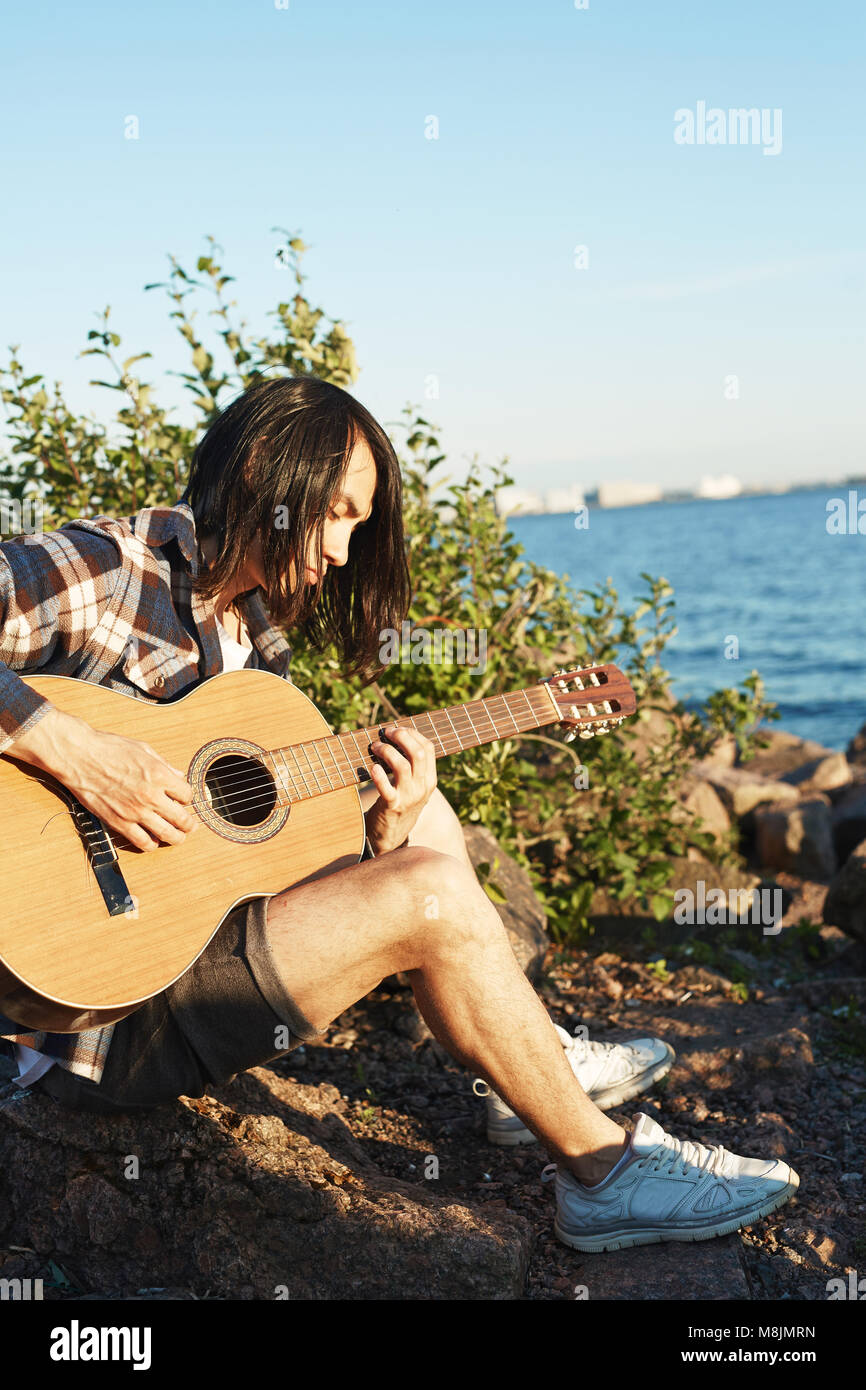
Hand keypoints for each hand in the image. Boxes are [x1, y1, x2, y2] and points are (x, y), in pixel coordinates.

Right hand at [11, 705, 196, 851]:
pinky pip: (142, 842)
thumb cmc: (108, 748)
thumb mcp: (143, 749)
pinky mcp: (119, 822)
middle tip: (190, 826)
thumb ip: (164, 764)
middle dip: (189, 824)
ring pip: (167, 835)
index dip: (187, 798)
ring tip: (178, 837)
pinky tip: (153, 841)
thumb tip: (178, 775)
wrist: (79, 756)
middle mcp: (151, 796)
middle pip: (182, 819)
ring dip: (176, 838)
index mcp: (159, 775)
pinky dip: (151, 844)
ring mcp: (135, 812)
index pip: (187, 795)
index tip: (183, 799)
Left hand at [364, 723, 436, 854]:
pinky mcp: (392, 806)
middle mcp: (422, 787)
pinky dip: (378, 775)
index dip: (413, 733)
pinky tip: (372, 767)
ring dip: (387, 751)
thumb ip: (412, 766)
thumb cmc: (399, 803)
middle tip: (386, 732)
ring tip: (374, 746)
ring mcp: (408, 797)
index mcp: (430, 780)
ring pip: (402, 766)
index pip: (428, 748)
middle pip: (418, 753)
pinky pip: (386, 788)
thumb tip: (396, 735)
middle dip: (401, 737)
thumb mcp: (413, 786)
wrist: (392, 835)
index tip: (398, 728)